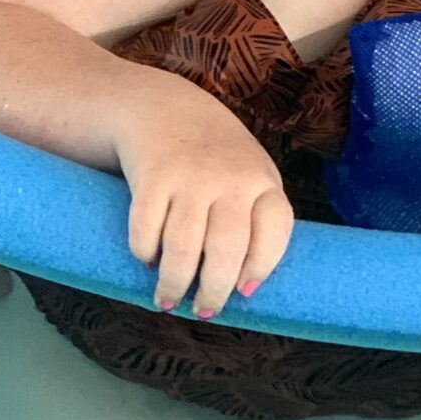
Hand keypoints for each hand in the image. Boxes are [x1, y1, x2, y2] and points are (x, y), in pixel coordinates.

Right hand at [113, 104, 292, 320]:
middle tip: (203, 312)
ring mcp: (190, 176)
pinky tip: (148, 261)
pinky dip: (144, 253)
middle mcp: (230, 178)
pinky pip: (146, 229)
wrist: (165, 107)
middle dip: (213, 291)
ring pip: (183, 248)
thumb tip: (245, 289)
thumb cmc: (216, 158)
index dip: (261, 267)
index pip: (275, 230)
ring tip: (167, 300)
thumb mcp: (249, 174)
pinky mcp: (151, 176)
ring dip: (174, 283)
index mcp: (262, 180)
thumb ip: (255, 220)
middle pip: (227, 249)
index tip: (245, 293)